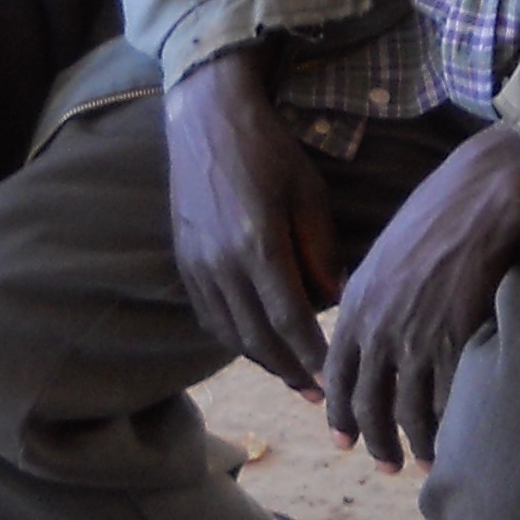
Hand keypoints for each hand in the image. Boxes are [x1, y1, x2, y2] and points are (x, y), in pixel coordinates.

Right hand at [167, 52, 340, 393]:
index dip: (311, 355)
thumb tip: (335, 301)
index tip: (334, 378)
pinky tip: (260, 346)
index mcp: (256, 243)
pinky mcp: (184, 264)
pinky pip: (211, 317)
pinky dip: (237, 339)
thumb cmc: (270, 152)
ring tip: (294, 377)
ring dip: (264, 361)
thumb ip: (321, 250)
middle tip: (319, 395)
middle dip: (290, 370)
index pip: (288, 318)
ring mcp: (196, 266)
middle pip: (257, 337)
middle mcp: (220, 263)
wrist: (207, 124)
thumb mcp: (309, 193)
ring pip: (231, 333)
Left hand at [325, 126, 519, 472]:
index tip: (344, 441)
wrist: (482, 195)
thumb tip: (365, 329)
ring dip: (414, 445)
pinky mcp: (456, 342)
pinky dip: (448, 428)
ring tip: (423, 462)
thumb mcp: (382, 254)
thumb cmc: (438, 213)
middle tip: (385, 465)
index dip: (340, 416)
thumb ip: (367, 297)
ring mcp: (416, 339)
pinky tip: (454, 439)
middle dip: (375, 443)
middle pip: (370, 406)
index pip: (337, 378)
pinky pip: (446, 401)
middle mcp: (378, 330)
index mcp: (355, 307)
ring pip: (408, 413)